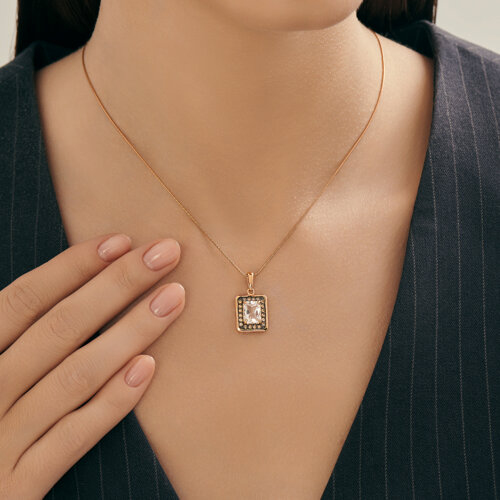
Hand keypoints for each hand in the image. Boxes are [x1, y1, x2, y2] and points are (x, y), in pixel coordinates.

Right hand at [0, 233, 184, 498]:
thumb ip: (17, 338)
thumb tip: (70, 287)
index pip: (23, 300)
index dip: (72, 267)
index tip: (122, 242)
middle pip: (59, 328)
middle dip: (118, 285)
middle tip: (167, 254)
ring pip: (74, 376)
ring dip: (130, 332)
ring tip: (174, 298)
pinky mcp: (17, 489)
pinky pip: (70, 440)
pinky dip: (109, 403)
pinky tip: (147, 369)